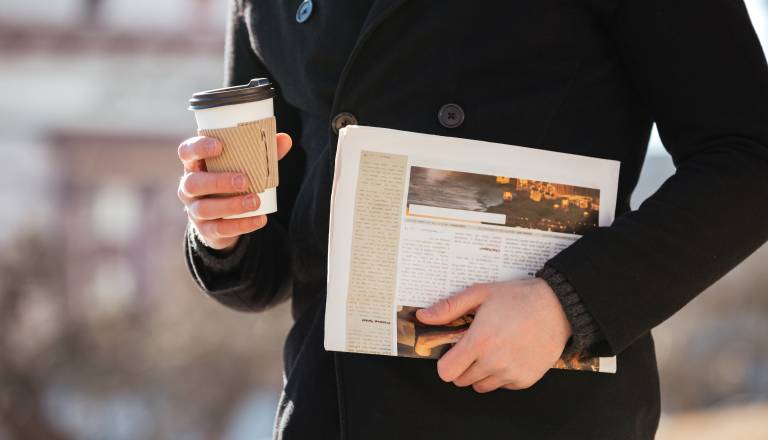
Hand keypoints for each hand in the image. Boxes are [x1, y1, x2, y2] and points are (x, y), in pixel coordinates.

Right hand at [176, 133, 292, 249]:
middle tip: (244, 180)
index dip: (198, 147)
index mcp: (195, 165)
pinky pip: (219, 229)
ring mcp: (194, 210)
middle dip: (218, 181)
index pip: (186, 152)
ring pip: (205, 208)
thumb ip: (262, 154)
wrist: (223, 220)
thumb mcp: (243, 168)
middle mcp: (189, 187)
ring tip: (255, 201)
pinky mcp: (206, 229)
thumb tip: (285, 139)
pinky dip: (241, 224)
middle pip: (193, 183)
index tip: (219, 146)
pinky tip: (259, 219)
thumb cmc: (232, 184)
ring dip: (231, 205)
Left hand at [416, 278, 570, 392]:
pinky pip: (502, 385)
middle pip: (462, 380)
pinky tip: (510, 353)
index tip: (454, 350)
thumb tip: (423, 316)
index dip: (446, 362)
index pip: (446, 372)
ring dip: (481, 372)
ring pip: (481, 386)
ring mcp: (510, 373)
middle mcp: (493, 362)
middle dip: (463, 365)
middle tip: (476, 345)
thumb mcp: (480, 293)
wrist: (558, 307)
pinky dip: (501, 375)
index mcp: (479, 342)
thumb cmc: (518, 297)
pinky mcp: (525, 380)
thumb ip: (449, 307)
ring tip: (494, 348)